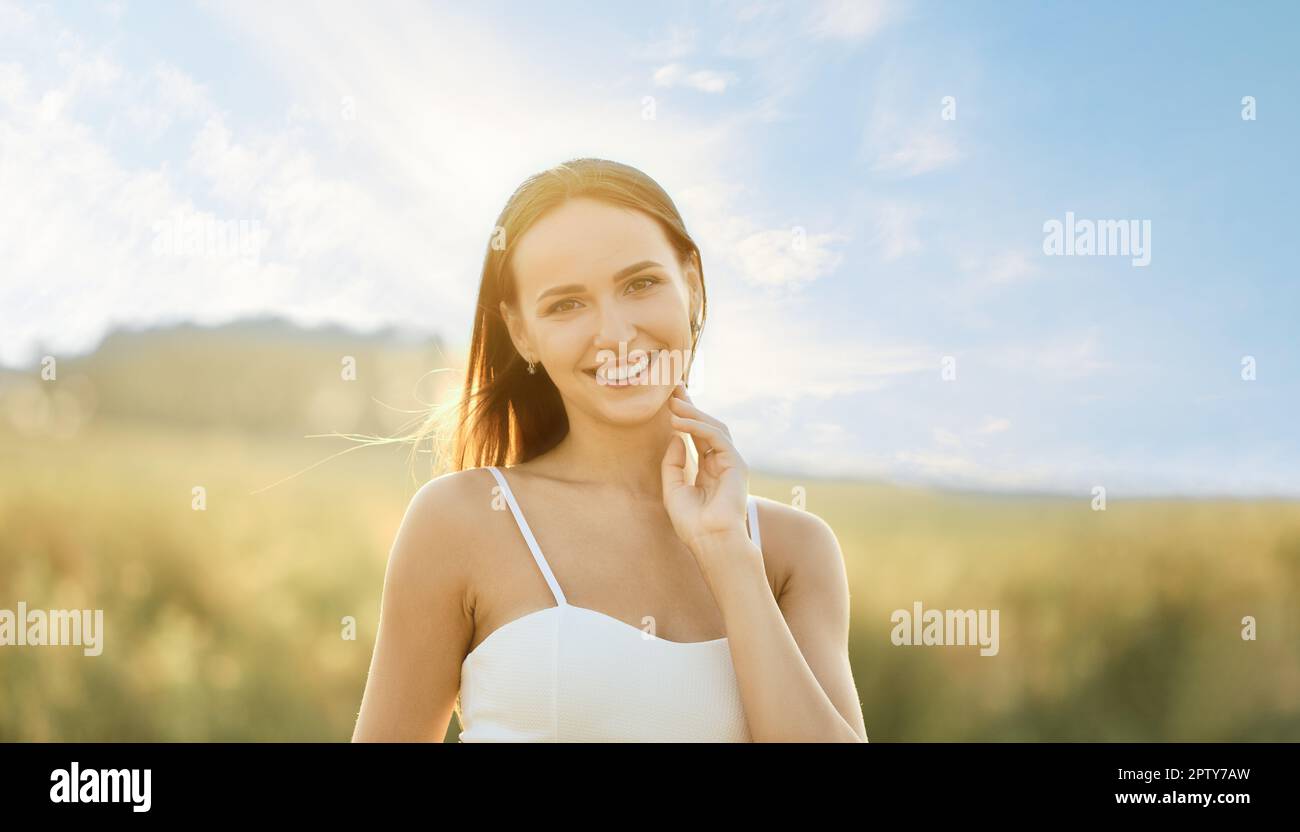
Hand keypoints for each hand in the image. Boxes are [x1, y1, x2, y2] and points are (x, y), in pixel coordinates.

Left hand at [660, 383, 751, 567]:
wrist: (710, 542)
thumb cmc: (692, 523)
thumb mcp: (673, 489)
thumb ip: (673, 463)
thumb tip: (674, 436)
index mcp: (708, 469)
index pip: (696, 436)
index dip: (685, 416)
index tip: (671, 398)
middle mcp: (721, 463)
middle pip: (707, 426)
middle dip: (690, 406)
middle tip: (673, 388)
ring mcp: (731, 462)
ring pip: (714, 428)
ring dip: (692, 413)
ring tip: (671, 404)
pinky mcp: (736, 464)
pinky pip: (716, 437)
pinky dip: (697, 427)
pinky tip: (678, 422)